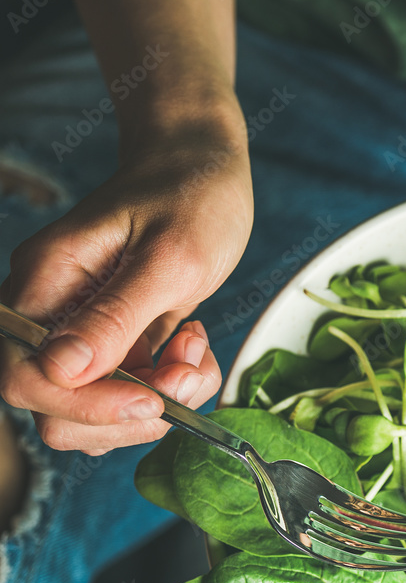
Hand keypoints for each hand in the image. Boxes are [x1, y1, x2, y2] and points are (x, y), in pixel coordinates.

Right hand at [0, 120, 251, 454]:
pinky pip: (135, 395)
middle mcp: (54, 314)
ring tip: (194, 351)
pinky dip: (172, 388)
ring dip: (159, 401)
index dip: (85, 405)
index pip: (26, 377)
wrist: (201, 167)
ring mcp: (85, 333)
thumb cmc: (188, 195)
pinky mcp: (118, 343)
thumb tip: (62, 370)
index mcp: (45, 284)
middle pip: (58, 411)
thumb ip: (115, 315)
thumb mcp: (166, 257)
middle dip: (130, 410)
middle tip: (185, 369)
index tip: (151, 397)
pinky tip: (193, 347)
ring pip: (101, 414)